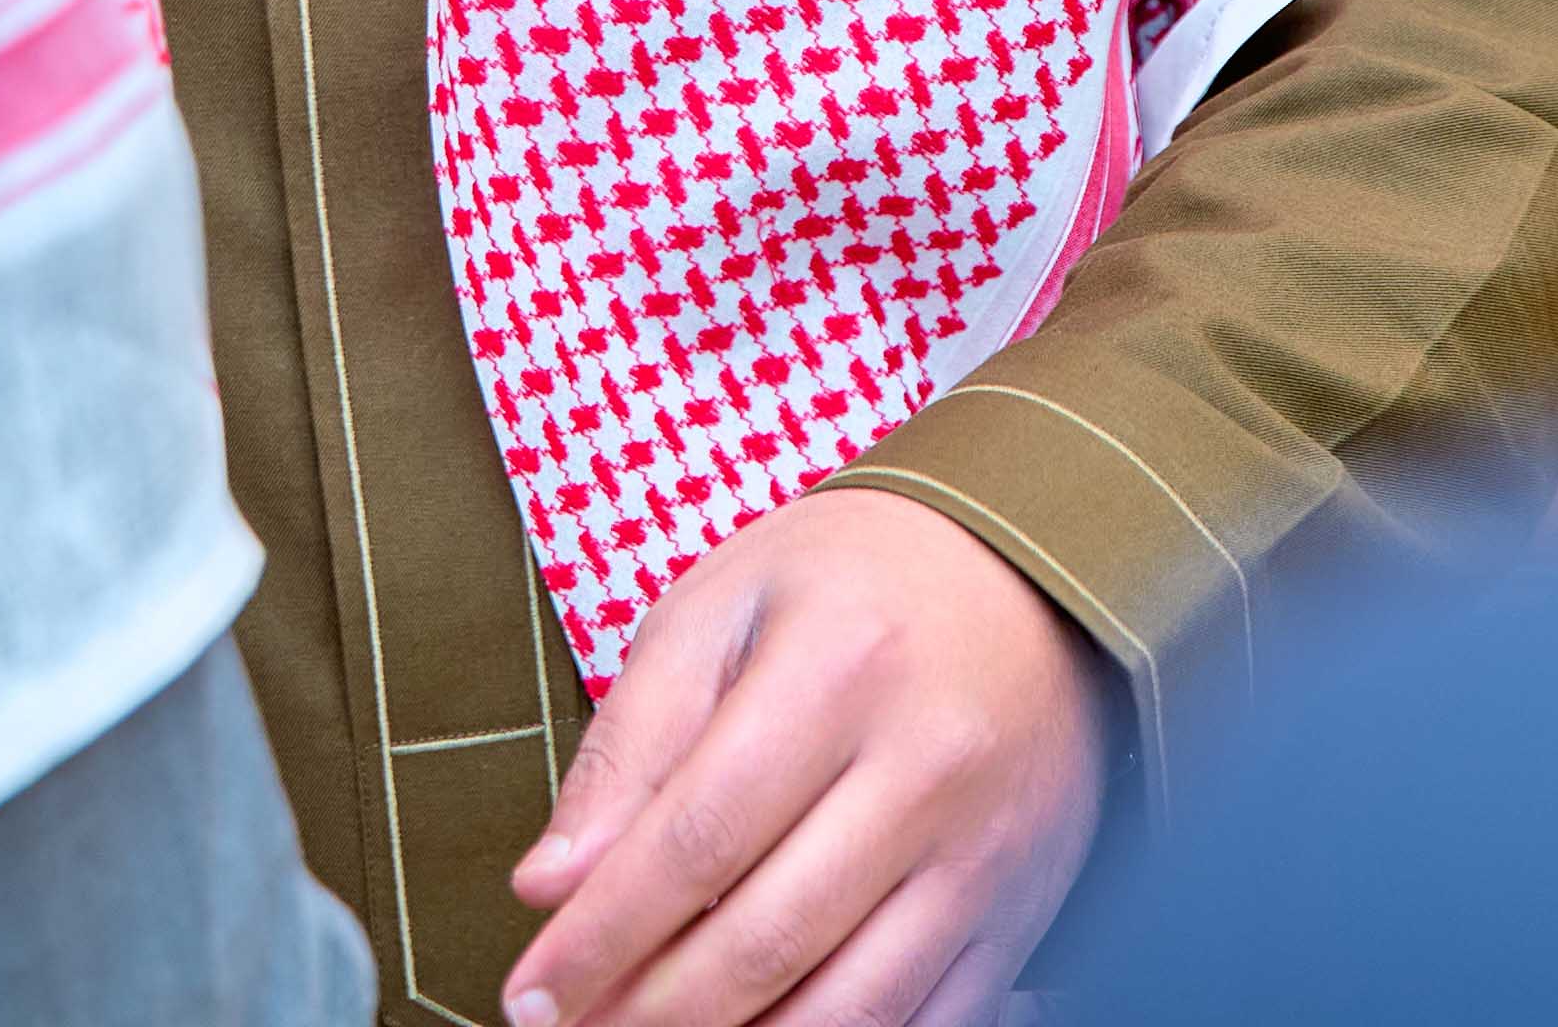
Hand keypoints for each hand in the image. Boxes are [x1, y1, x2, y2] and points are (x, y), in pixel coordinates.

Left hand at [498, 487, 1104, 1026]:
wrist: (1027, 575)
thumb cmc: (849, 585)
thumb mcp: (720, 610)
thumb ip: (629, 747)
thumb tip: (548, 885)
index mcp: (838, 668)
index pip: (695, 841)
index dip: (601, 936)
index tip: (531, 995)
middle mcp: (926, 766)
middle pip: (768, 939)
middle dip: (651, 1014)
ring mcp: (986, 850)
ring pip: (852, 1005)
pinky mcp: (1022, 908)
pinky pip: (932, 1023)